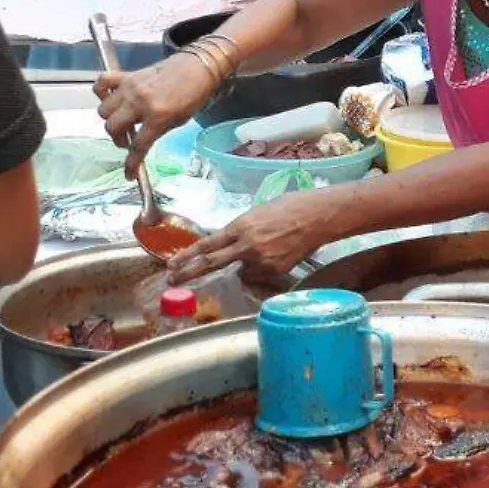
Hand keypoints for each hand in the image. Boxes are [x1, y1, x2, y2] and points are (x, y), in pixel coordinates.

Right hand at [96, 52, 220, 176]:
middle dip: (118, 139)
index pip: (138, 146)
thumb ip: (157, 132)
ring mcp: (130, 87)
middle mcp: (140, 102)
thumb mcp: (180, 121)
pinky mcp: (127, 75)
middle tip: (129, 139)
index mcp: (158, 116)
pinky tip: (112, 99)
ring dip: (111, 120)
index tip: (128, 174)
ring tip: (123, 120)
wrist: (197, 67)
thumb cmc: (193, 95)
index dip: (131, 164)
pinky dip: (101, 92)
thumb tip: (139, 144)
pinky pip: (102, 83)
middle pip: (112, 127)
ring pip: (103, 110)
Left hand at [169, 189, 337, 285]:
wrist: (317, 217)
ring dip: (243, 265)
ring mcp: (261, 261)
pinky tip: (275, 254)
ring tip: (266, 249)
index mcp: (240, 227)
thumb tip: (229, 245)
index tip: (171, 264)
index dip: (187, 255)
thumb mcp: (256, 214)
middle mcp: (247, 246)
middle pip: (212, 263)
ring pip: (240, 271)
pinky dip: (260, 269)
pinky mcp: (275, 271)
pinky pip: (258, 275)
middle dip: (189, 273)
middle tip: (172, 280)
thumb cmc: (289, 207)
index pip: (207, 244)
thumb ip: (239, 231)